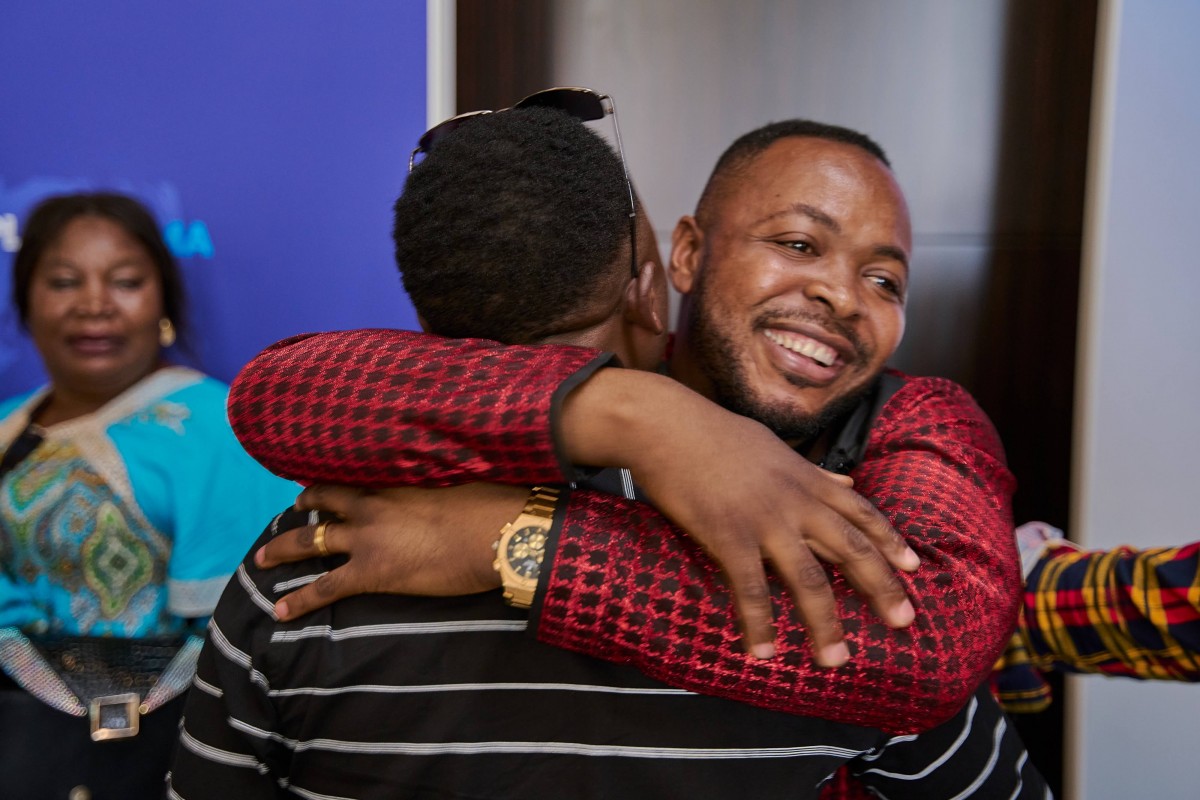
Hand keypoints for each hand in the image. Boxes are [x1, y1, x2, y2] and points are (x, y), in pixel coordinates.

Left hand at [255, 483, 526, 620]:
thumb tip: (458, 481)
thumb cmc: (494, 506)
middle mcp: (374, 504)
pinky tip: (281, 611)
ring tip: (262, 557)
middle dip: (304, 505)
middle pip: (325, 500)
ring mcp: (368, 538)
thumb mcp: (469, 479)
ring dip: (283, 549)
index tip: (329, 478)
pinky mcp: (371, 572)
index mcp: (398, 479)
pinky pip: (325, 588)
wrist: (498, 535)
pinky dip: (301, 600)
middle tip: (293, 509)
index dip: (340, 477)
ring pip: (312, 540)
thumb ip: (450, 479)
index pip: (357, 474)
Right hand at [560, 369, 918, 665]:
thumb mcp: (773, 446)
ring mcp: (764, 520)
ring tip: (835, 659)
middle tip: (903, 623)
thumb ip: (812, 470)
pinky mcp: (728, 536)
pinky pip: (750, 589)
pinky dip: (759, 623)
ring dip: (825, 623)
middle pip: (851, 548)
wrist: (666, 424)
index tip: (914, 568)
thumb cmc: (712, 432)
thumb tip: (847, 480)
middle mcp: (796, 501)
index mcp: (806, 477)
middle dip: (881, 587)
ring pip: (808, 578)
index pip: (861, 510)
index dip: (890, 540)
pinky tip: (764, 652)